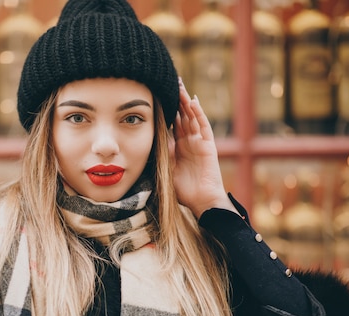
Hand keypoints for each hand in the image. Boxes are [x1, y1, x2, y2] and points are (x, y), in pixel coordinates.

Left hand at [170, 78, 237, 217]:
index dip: (165, 110)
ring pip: (192, 116)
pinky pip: (203, 126)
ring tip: (179, 85)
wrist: (201, 202)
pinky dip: (198, 113)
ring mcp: (199, 142)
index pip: (171, 123)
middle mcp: (189, 141)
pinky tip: (193, 101)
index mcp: (178, 146)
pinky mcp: (208, 146)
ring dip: (186, 101)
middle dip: (176, 99)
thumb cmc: (183, 191)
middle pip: (182, 115)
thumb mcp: (164, 170)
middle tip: (169, 81)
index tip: (157, 95)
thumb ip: (157, 157)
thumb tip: (140, 147)